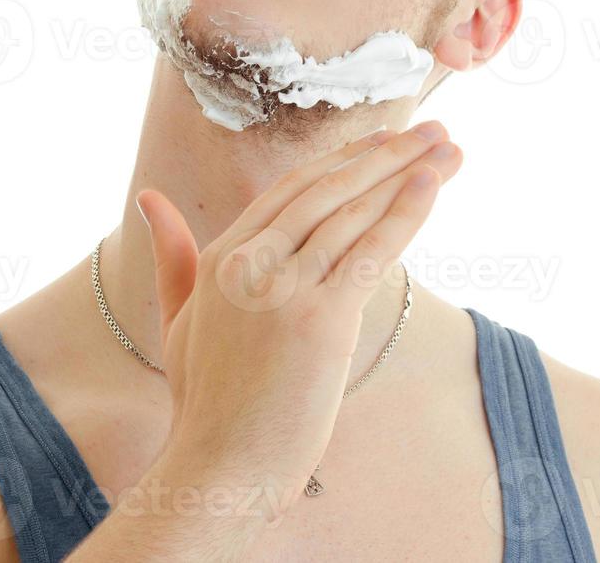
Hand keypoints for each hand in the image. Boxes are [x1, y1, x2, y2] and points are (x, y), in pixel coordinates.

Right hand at [136, 121, 462, 522]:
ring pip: (355, 211)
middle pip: (329, 188)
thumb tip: (148, 198)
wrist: (220, 469)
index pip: (292, 188)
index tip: (384, 138)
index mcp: (220, 256)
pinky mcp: (320, 318)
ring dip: (409, 172)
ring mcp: (284, 287)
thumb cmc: (206, 404)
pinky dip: (407, 212)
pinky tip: (433, 185)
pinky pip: (373, 252)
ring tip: (450, 148)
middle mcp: (249, 261)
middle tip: (433, 129)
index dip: (343, 157)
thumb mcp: (178, 318)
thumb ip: (171, 254)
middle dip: (387, 153)